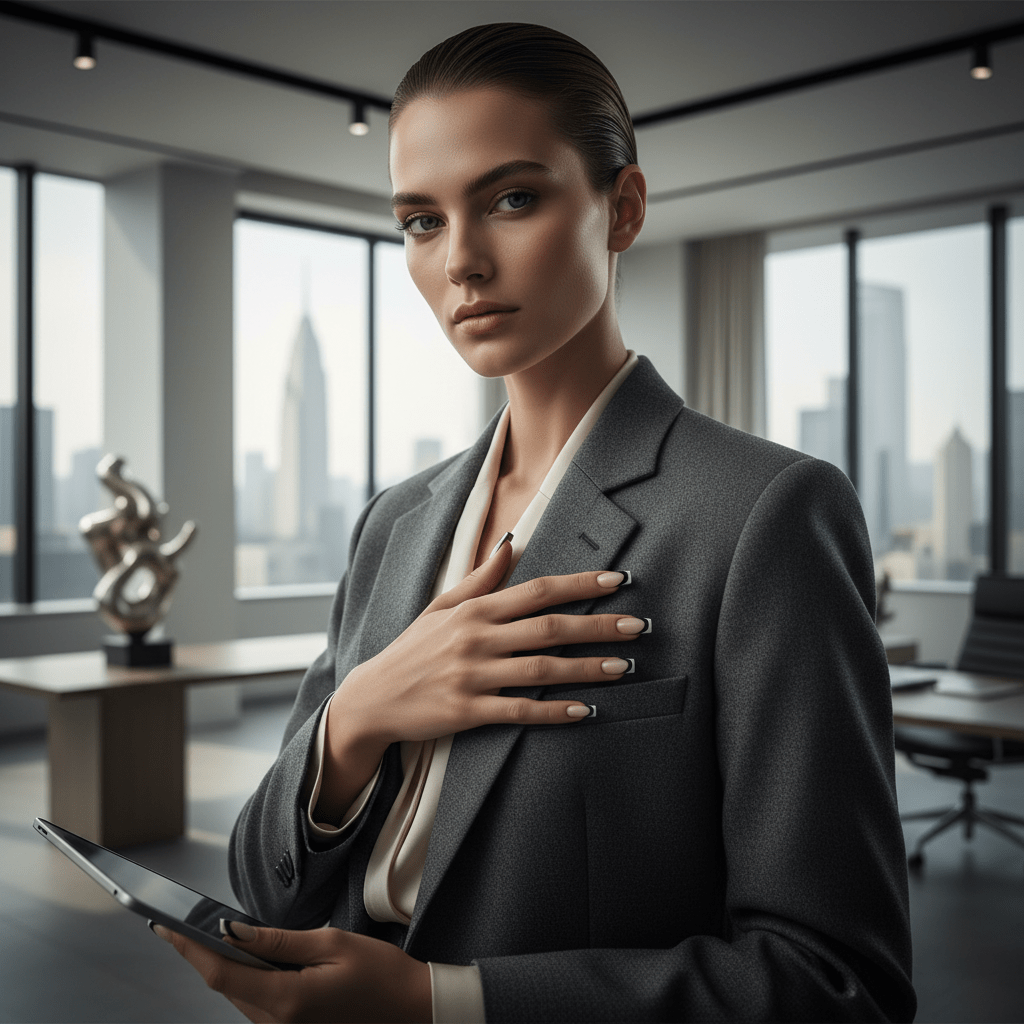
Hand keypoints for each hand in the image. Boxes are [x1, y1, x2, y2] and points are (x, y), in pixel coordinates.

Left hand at [153, 921, 430, 1022]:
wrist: (412, 1009)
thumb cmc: (379, 972)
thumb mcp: (332, 944)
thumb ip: (279, 940)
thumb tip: (233, 930)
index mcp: (286, 1001)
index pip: (222, 973)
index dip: (189, 948)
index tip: (164, 925)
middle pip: (224, 987)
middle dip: (199, 954)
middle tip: (175, 923)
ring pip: (238, 996)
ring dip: (221, 966)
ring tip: (201, 934)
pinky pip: (256, 1003)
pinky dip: (244, 978)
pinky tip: (243, 956)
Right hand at [317, 543, 641, 819]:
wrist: (371, 699)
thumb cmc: (411, 649)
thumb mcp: (440, 607)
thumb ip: (480, 579)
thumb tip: (511, 545)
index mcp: (474, 610)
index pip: (537, 590)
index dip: (580, 584)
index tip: (618, 580)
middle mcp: (475, 639)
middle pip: (548, 628)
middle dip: (597, 626)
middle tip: (638, 626)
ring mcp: (471, 676)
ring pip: (540, 670)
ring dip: (586, 669)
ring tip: (624, 667)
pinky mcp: (467, 711)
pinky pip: (519, 711)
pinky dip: (553, 711)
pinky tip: (584, 710)